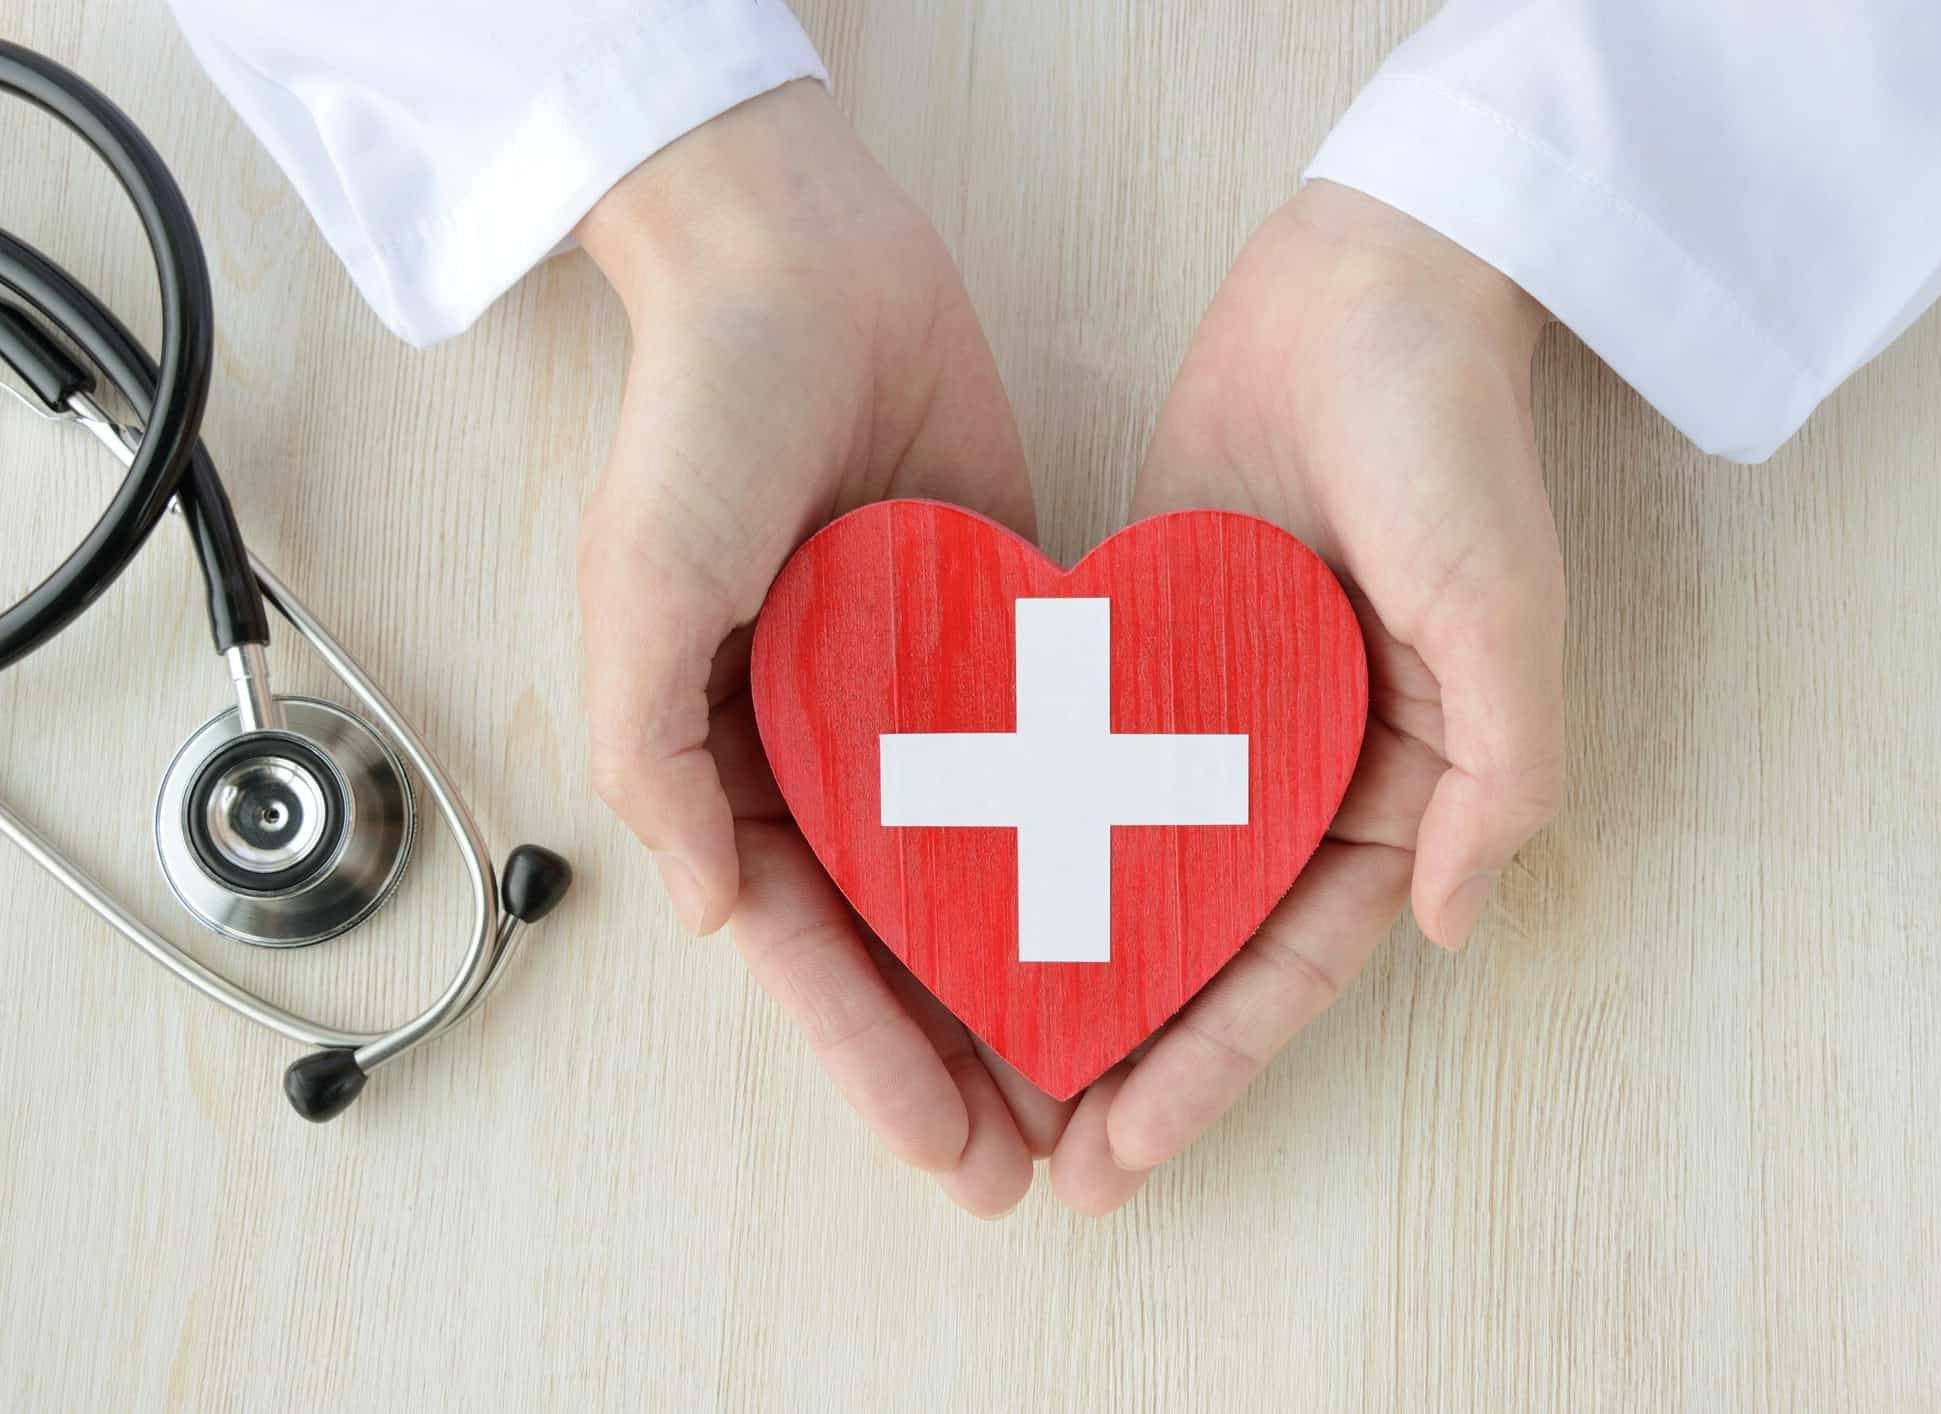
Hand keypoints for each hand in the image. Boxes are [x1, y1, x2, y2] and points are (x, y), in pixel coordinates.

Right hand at [574, 81, 1068, 1214]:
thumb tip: (703, 912)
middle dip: (957, 1055)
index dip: (868, 1057)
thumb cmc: (701, 420)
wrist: (803, 262)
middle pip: (897, 937)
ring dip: (1029, 980)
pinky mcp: (1004, 637)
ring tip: (1100, 1086)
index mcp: (729, 756)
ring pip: (982, 875)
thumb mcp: (640, 587)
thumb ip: (653, 755)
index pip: (803, 945)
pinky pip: (1050, 762)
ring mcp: (921, 698)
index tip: (945, 1153)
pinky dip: (1086, 845)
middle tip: (1035, 1164)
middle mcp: (829, 746)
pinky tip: (1147, 919)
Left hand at [1050, 181, 1565, 1213]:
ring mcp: (1219, 711)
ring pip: (1136, 874)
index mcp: (1400, 785)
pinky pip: (1083, 761)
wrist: (1365, 285)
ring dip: (1073, 973)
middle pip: (1210, 945)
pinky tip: (955, 903)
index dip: (1218, 1065)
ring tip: (982, 1071)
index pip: (1298, 961)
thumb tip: (1448, 933)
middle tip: (1044, 1164)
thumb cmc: (1452, 445)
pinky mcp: (1145, 644)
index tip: (1129, 1153)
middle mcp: (1304, 767)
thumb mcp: (1506, 613)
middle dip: (1136, 1058)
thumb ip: (1499, 777)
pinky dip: (1033, 836)